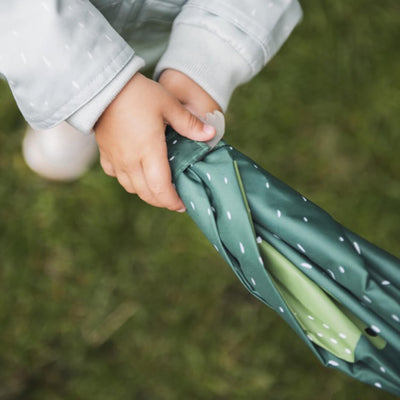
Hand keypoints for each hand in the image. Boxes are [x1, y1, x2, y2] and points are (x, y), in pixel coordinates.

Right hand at [94, 72, 215, 210]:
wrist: (101, 85)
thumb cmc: (138, 93)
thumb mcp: (168, 105)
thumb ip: (190, 124)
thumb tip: (211, 134)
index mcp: (149, 152)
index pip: (161, 189)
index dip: (172, 202)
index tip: (182, 205)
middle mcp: (131, 161)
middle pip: (147, 194)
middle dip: (162, 201)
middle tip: (174, 200)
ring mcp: (116, 160)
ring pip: (131, 188)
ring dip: (146, 193)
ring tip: (158, 189)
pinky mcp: (105, 154)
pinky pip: (117, 176)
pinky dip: (129, 181)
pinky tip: (135, 173)